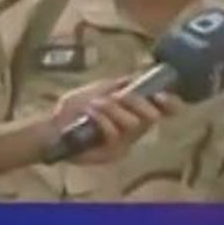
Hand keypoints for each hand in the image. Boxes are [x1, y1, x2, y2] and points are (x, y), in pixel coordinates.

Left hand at [50, 77, 184, 164]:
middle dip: (136, 102)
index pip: (164, 111)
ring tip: (94, 104)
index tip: (163, 95)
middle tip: (120, 95)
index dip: (170, 104)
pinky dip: (102, 119)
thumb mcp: (102, 88)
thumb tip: (144, 71)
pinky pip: (114, 134)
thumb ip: (124, 82)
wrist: (53, 125)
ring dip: (112, 109)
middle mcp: (134, 131)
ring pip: (132, 124)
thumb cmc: (76, 108)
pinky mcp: (110, 154)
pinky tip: (90, 113)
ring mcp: (123, 144)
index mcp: (135, 113)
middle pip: (151, 117)